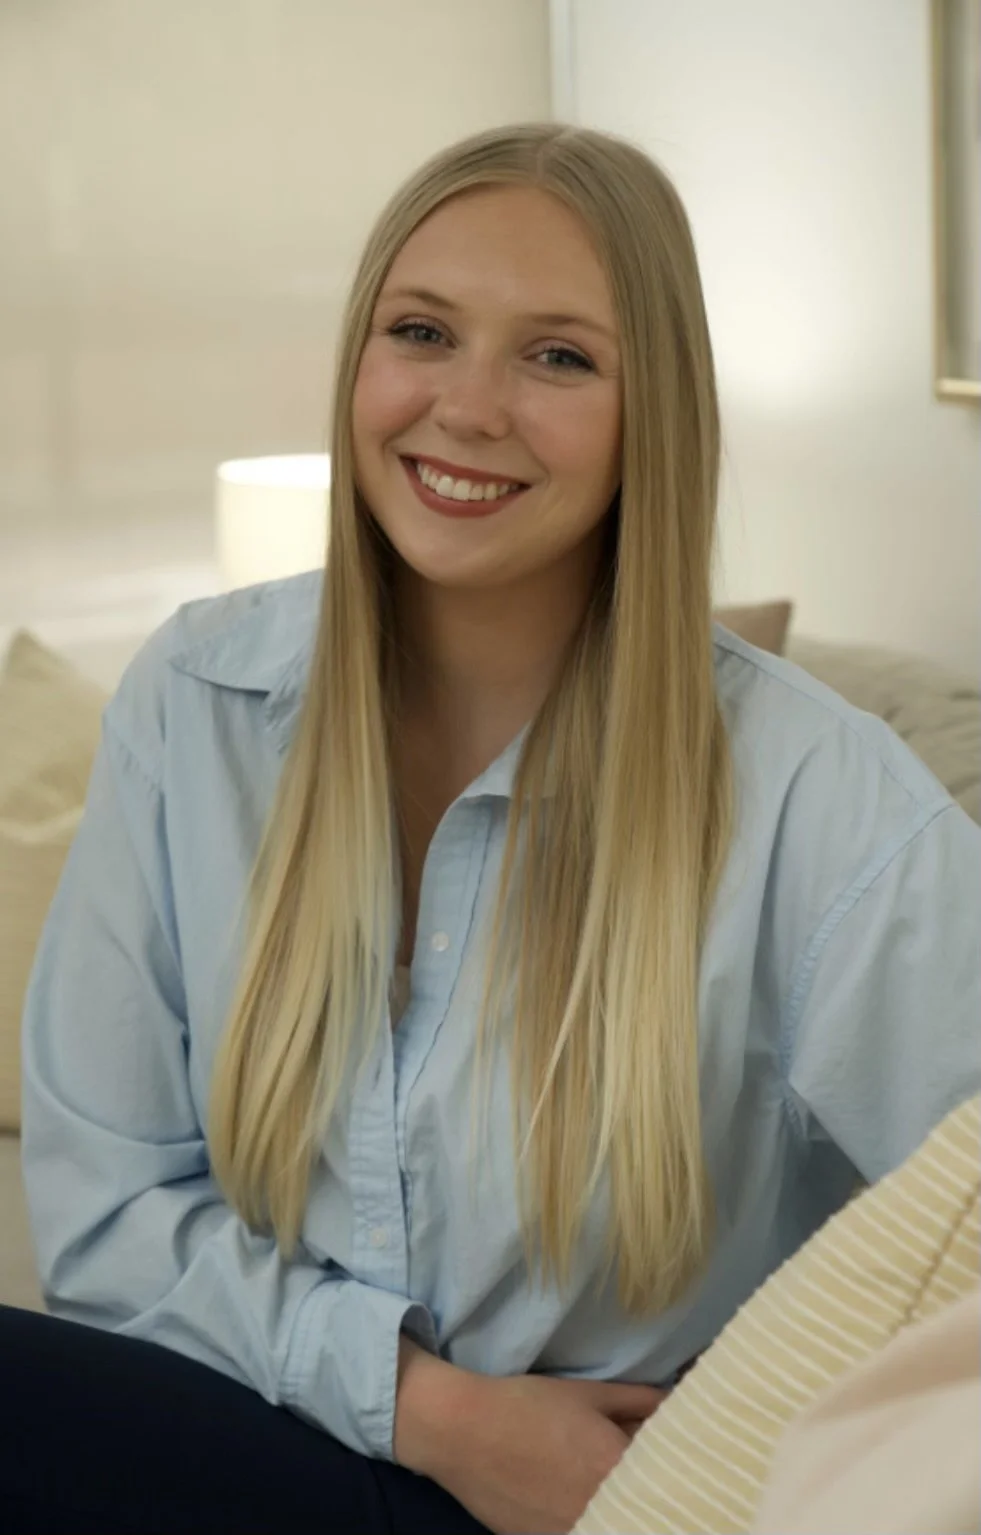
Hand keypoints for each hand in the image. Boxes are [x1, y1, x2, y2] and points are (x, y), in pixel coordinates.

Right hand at [394, 1340, 665, 1534]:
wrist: (462, 1431)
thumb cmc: (528, 1404)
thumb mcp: (589, 1393)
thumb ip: (640, 1401)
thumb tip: (677, 1403)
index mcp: (617, 1467)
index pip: (669, 1472)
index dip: (672, 1463)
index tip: (672, 1452)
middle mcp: (602, 1508)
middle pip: (642, 1500)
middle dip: (646, 1485)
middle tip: (631, 1465)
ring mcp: (573, 1532)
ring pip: (614, 1519)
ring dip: (619, 1504)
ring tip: (593, 1476)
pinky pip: (583, 1530)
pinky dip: (591, 1518)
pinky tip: (571, 1495)